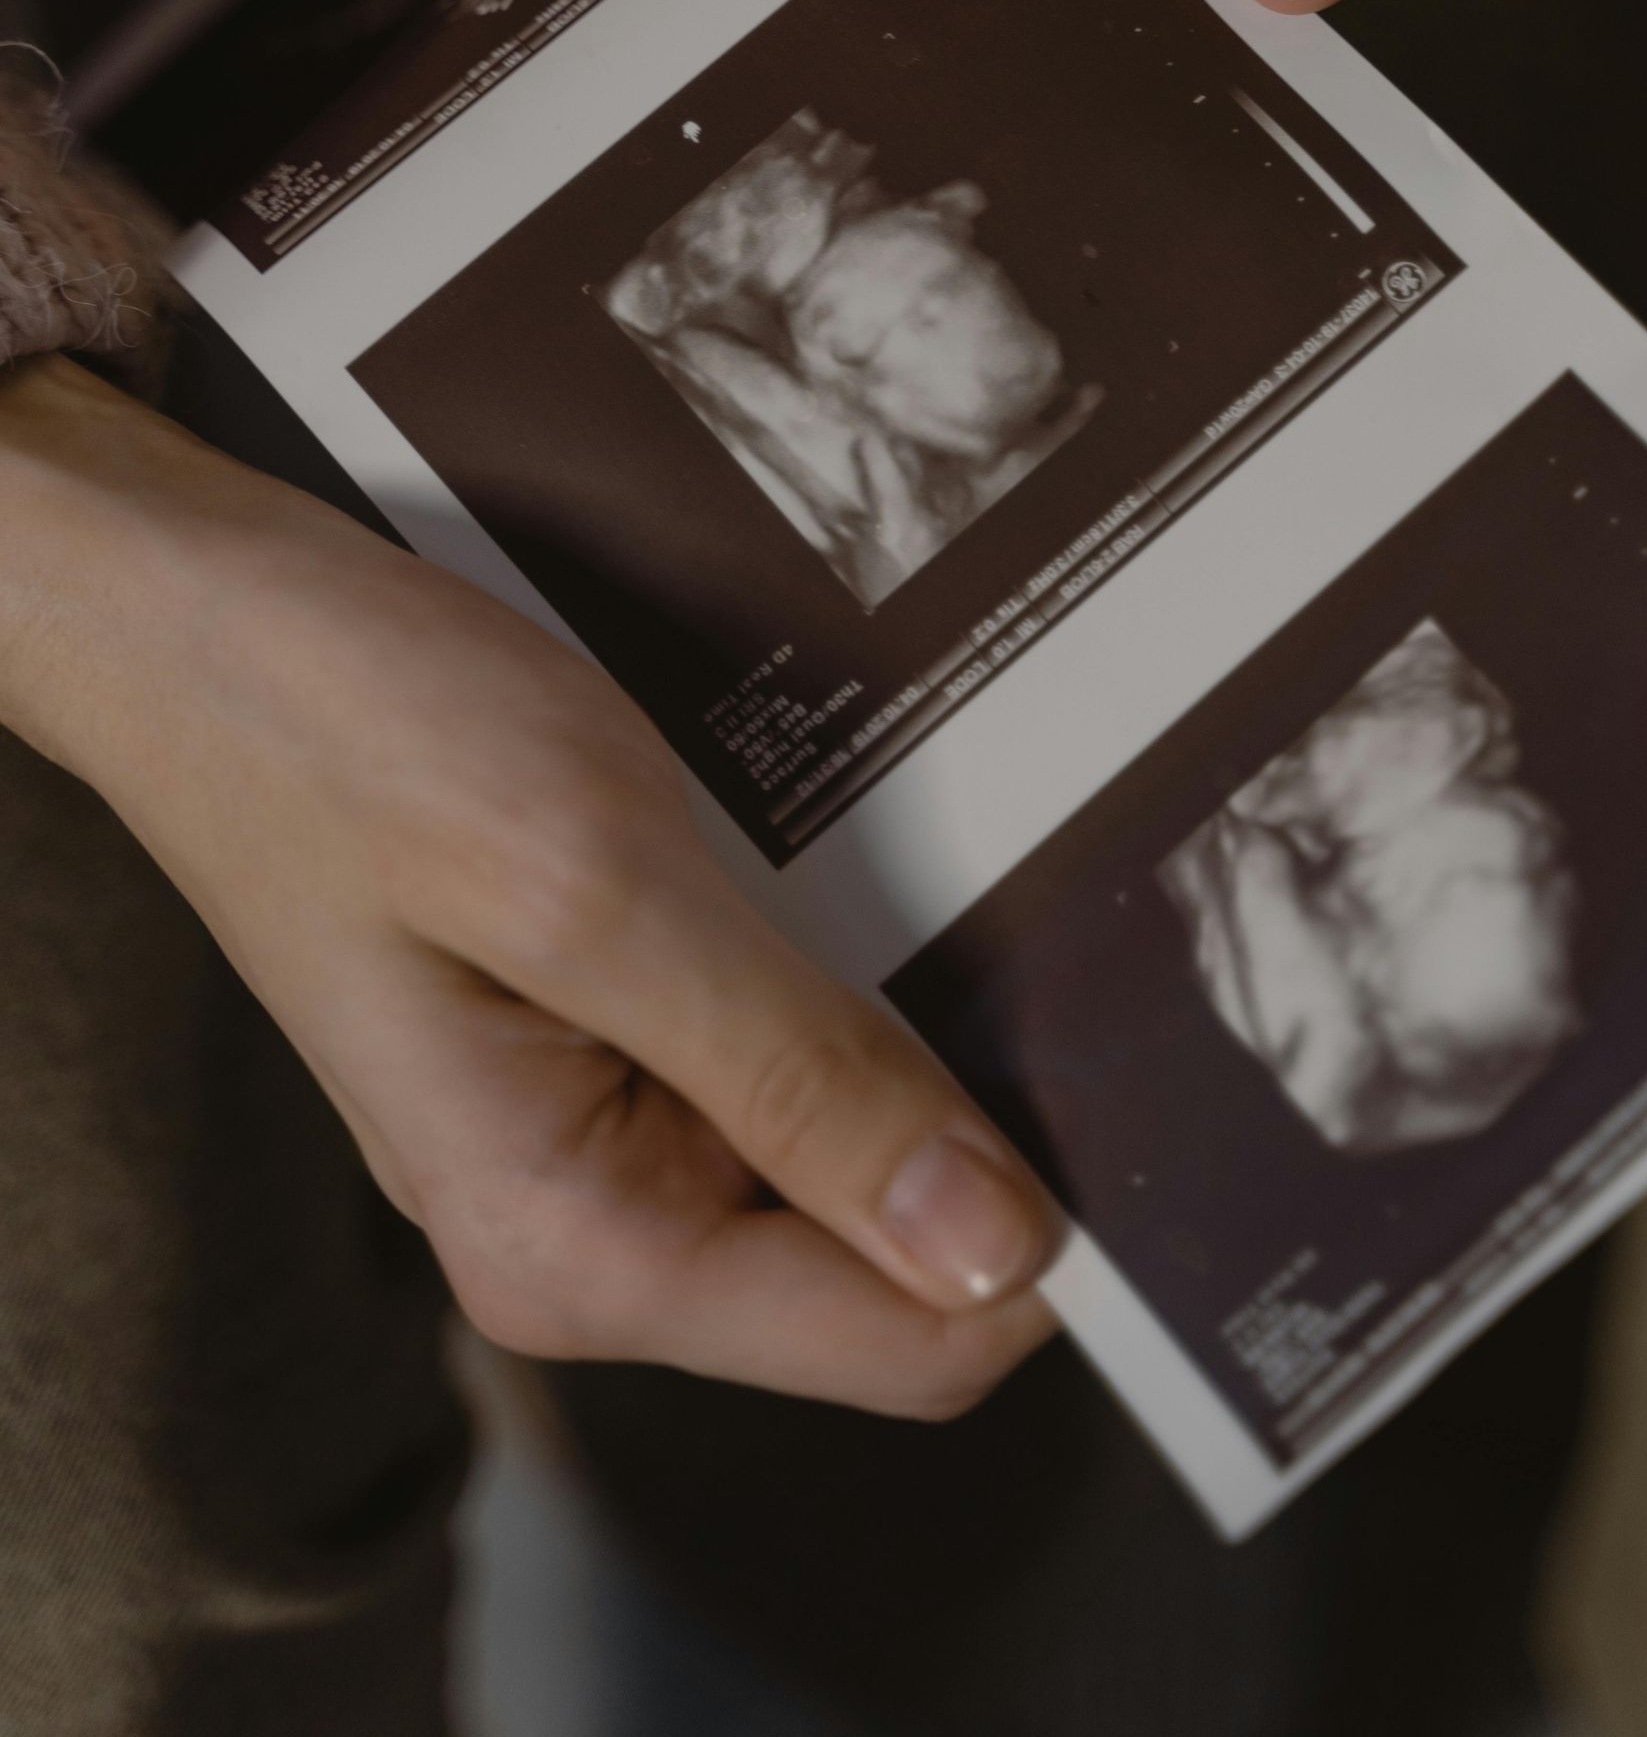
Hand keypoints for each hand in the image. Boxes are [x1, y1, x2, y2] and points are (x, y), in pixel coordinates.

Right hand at [0, 357, 1055, 1412]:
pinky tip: (841, 848)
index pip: (911, 1340)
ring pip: (847, 1135)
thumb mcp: (599, 889)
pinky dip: (836, 964)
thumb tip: (993, 1243)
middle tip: (1029, 914)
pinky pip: (780, 1051)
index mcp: (585, 1241)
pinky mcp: (600, 1037)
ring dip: (908, 1018)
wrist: (199, 621)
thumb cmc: (350, 730)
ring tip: (923, 854)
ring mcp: (596, 1130)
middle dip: (979, 1109)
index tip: (1131, 1077)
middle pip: (893, 1249)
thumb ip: (798, 1076)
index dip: (1042, 1234)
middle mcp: (596, 1222)